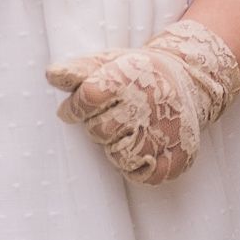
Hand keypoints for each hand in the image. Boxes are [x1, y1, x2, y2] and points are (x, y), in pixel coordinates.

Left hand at [45, 18, 239, 185]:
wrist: (188, 80)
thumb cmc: (136, 74)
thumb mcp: (107, 63)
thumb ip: (77, 70)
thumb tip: (51, 75)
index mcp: (128, 79)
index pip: (89, 98)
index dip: (75, 107)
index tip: (73, 109)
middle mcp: (148, 106)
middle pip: (100, 131)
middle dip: (98, 127)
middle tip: (111, 117)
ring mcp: (167, 132)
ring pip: (121, 157)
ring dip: (117, 149)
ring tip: (127, 133)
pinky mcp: (181, 154)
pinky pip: (148, 176)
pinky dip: (139, 169)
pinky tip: (142, 151)